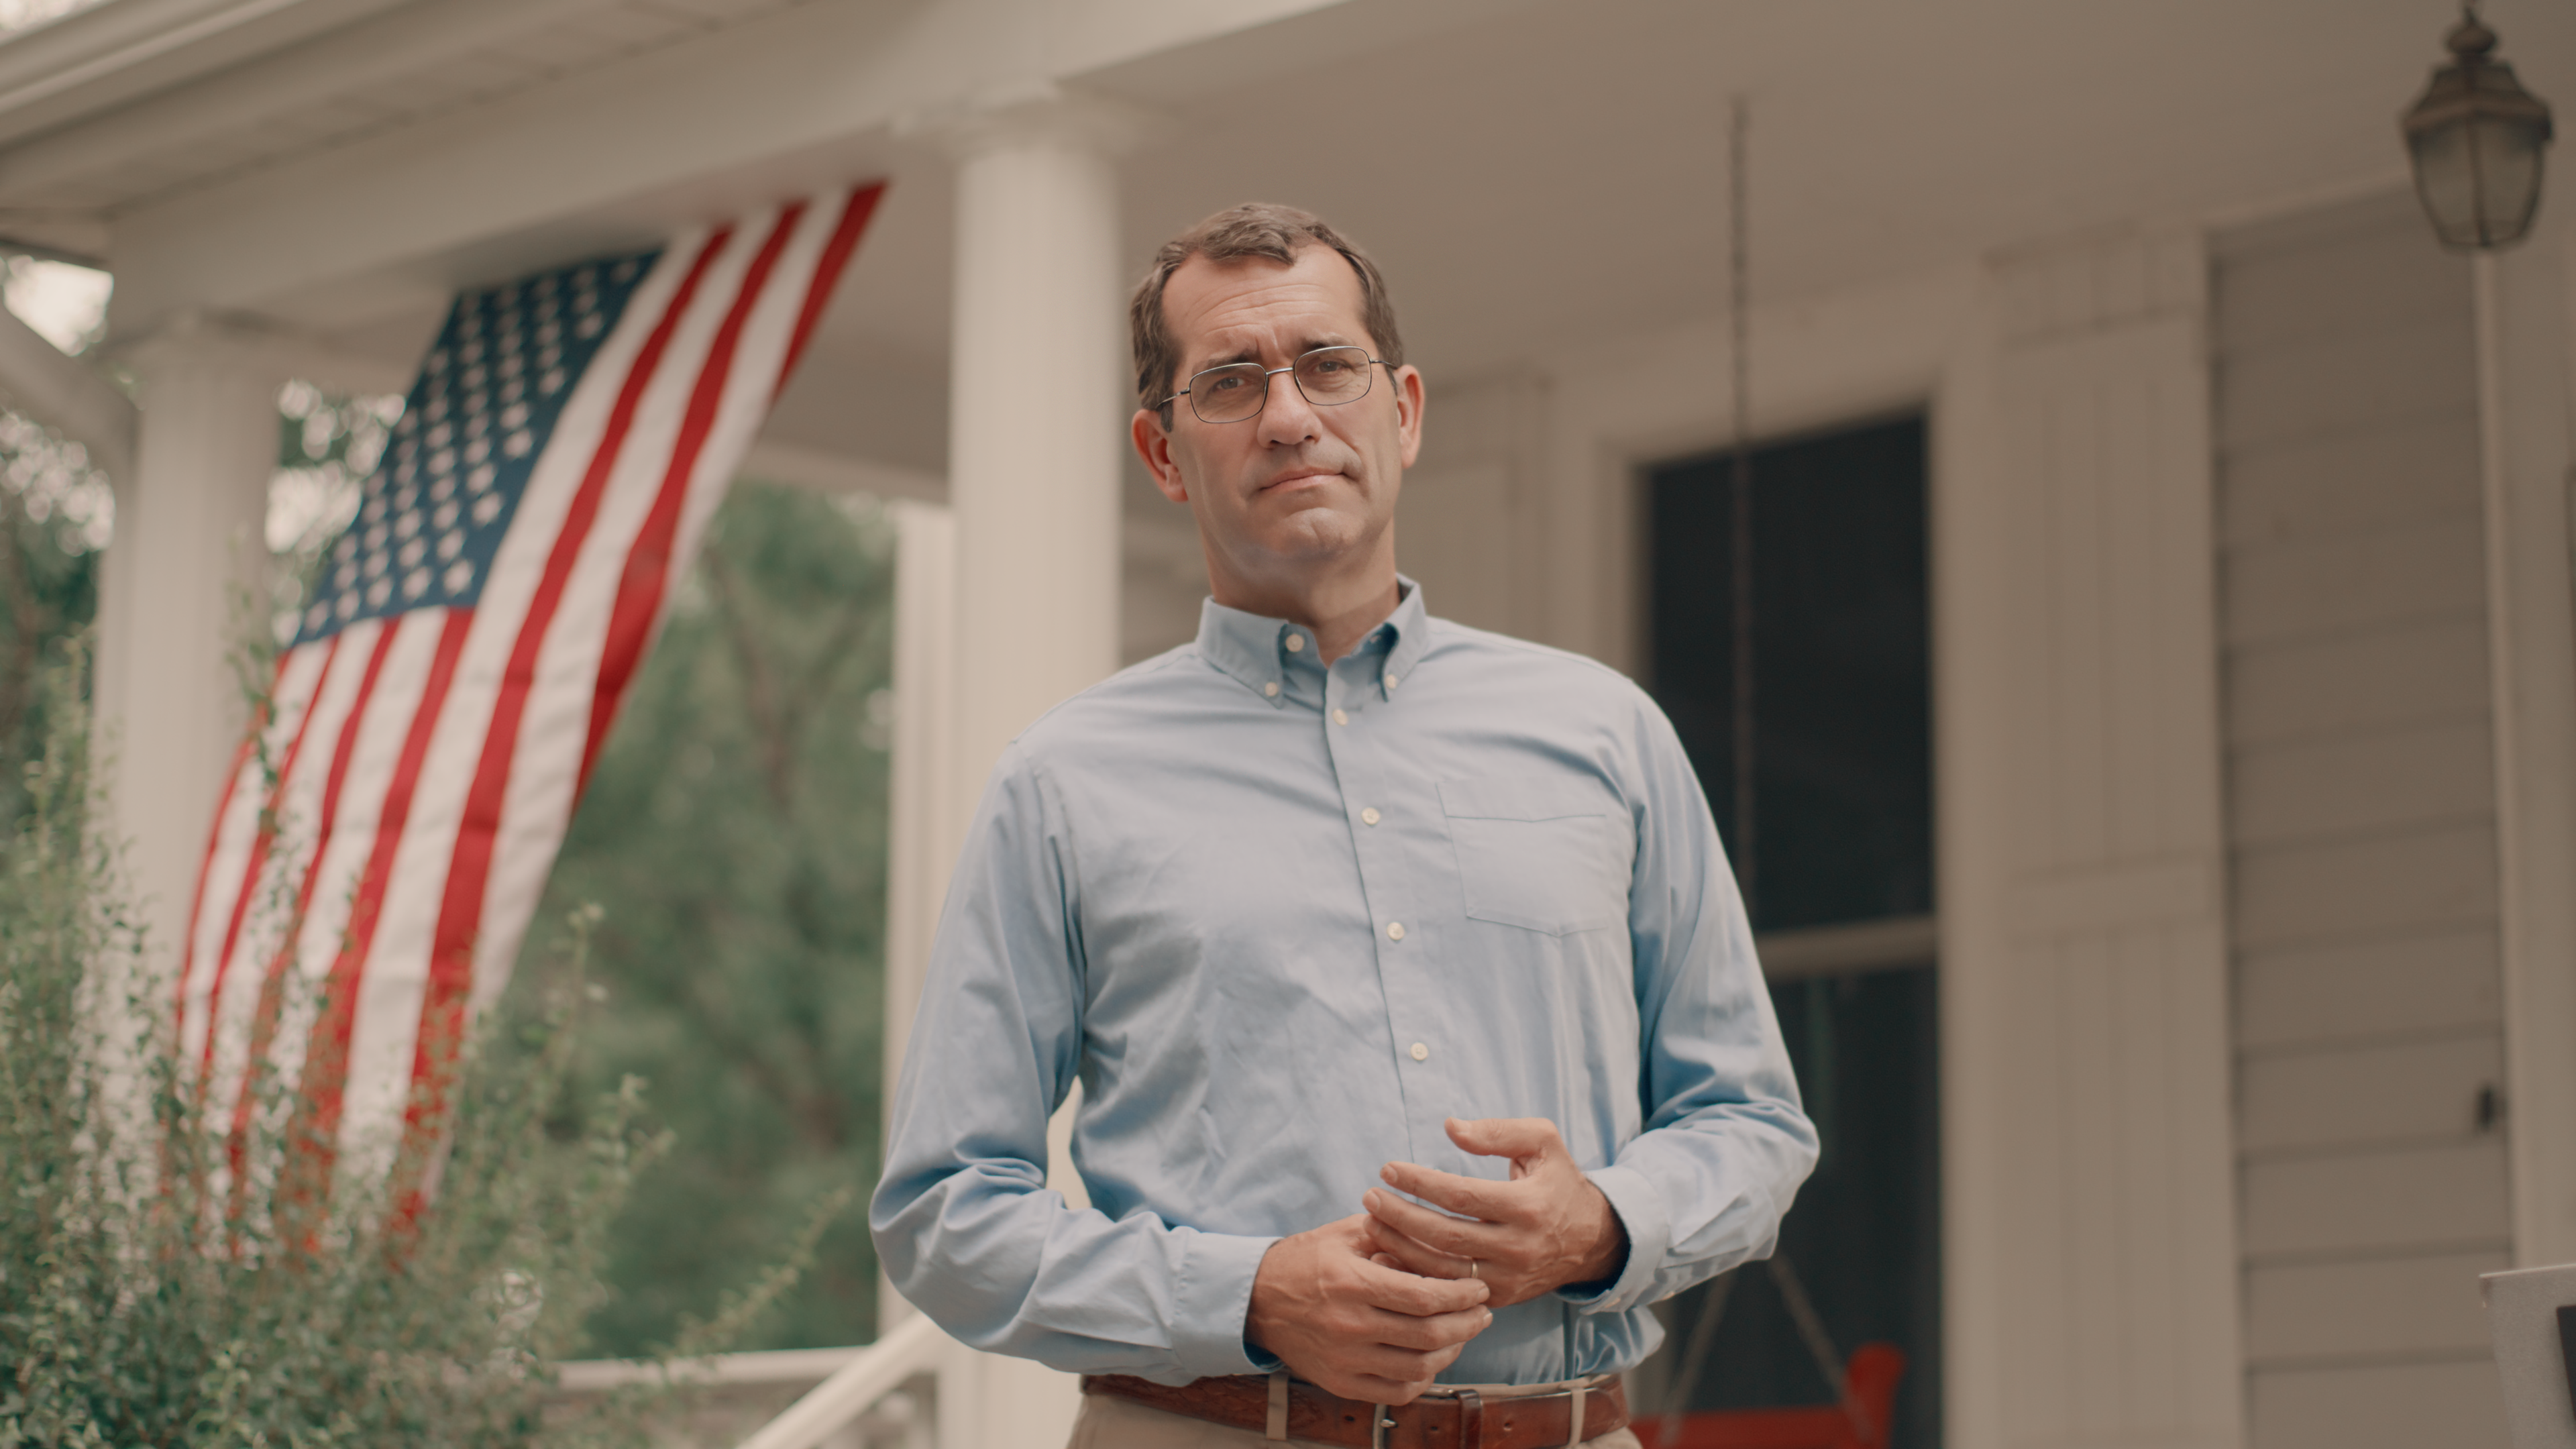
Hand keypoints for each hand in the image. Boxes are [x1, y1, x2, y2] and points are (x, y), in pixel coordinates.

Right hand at [1246, 1214, 1493, 1404]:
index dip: (1462, 1294)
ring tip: (1463, 1334)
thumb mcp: (1345, 1233)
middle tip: (1482, 1311)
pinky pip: (1395, 1392)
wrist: (1257, 1299)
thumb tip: (1443, 1240)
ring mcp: (1344, 1360)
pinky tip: (1433, 1360)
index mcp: (1352, 1284)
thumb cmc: (1306, 1260)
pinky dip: (1423, 1379)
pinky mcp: (1340, 1383)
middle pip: (1428, 1335)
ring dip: (1452, 1352)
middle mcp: (1349, 1326)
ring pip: (1417, 1367)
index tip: (1479, 1287)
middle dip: (1467, 1323)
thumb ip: (1393, 1233)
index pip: (1425, 1296)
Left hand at [1361, 1117, 1625, 1308]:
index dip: (1420, 1183)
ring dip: (1400, 1247)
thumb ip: (1498, 1131)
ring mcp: (1507, 1278)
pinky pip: (1448, 1291)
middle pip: (1445, 1235)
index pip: (1461, 1195)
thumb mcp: (1542, 1142)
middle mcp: (1517, 1247)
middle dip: (1400, 1216)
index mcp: (1528, 1206)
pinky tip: (1388, 1255)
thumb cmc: (1557, 1181)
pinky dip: (1416, 1275)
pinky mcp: (1498, 1298)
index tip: (1388, 1168)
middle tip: (1369, 1197)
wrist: (1590, 1240)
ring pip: (1442, 1269)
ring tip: (1370, 1223)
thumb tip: (1451, 1127)